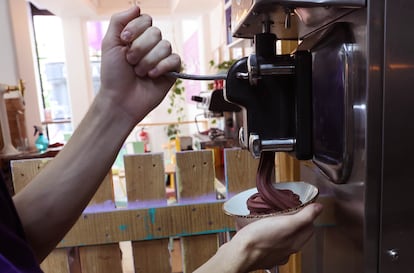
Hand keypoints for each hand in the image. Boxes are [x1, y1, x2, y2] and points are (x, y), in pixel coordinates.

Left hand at [99, 6, 180, 120]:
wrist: (120, 100)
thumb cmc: (113, 75)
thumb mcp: (109, 43)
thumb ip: (119, 21)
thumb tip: (137, 7)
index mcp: (137, 36)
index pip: (145, 19)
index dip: (136, 29)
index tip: (124, 41)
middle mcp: (151, 45)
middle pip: (156, 32)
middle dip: (139, 49)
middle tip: (130, 62)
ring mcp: (162, 58)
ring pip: (165, 46)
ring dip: (148, 61)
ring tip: (139, 72)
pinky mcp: (172, 71)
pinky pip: (174, 59)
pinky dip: (161, 67)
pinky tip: (152, 76)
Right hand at [222, 203, 322, 271]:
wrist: (239, 253)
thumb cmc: (260, 239)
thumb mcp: (285, 223)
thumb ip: (304, 217)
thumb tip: (319, 209)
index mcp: (295, 243)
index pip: (309, 228)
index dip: (308, 216)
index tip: (302, 206)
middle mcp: (286, 250)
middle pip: (297, 233)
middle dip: (295, 221)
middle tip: (289, 209)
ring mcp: (274, 253)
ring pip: (283, 238)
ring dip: (281, 227)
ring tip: (274, 217)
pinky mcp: (261, 252)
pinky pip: (269, 242)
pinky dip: (269, 234)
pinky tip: (262, 228)